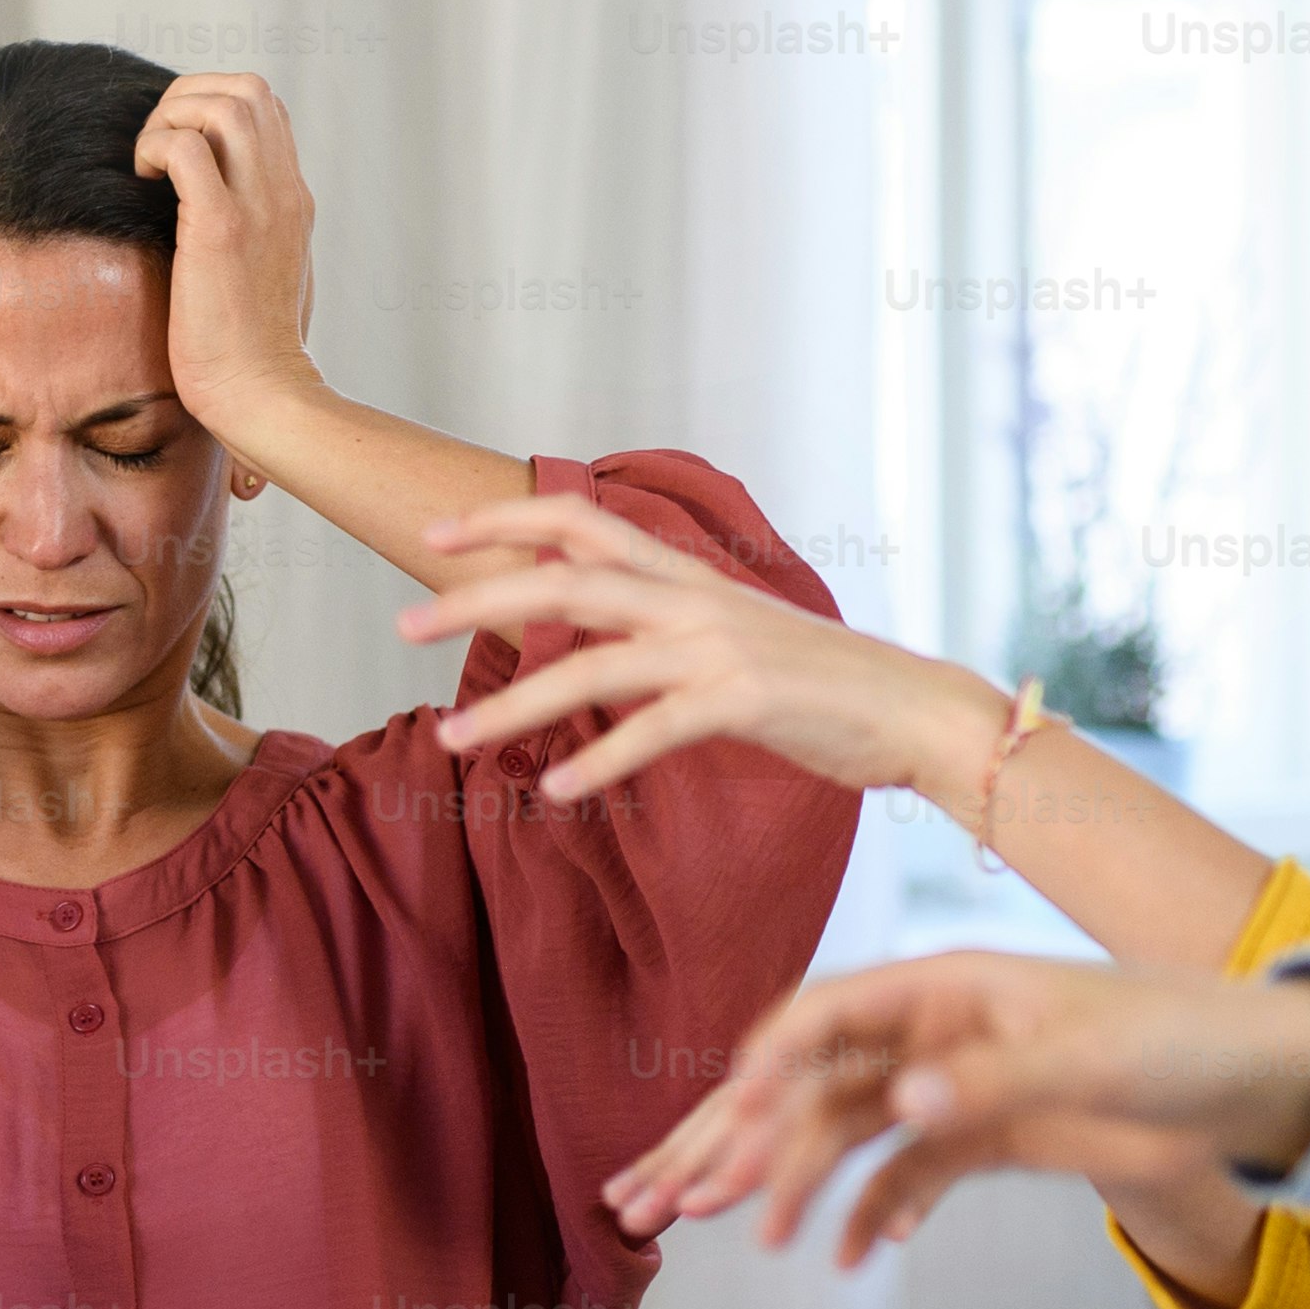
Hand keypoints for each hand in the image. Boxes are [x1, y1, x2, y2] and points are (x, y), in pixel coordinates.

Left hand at [132, 73, 323, 439]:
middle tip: (155, 147)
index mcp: (293, 200)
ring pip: (224, 104)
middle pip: (249, 90)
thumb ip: (252, 239)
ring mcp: (259, 207)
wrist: (262, 396)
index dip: (211, 107)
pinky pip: (187, 148)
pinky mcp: (222, 229)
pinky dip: (155, 148)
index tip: (174, 150)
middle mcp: (284, 192)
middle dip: (188, 98)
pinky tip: (142, 182)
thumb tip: (215, 225)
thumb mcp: (264, 278)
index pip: (265, 109)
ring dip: (171, 118)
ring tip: (149, 164)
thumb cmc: (251, 353)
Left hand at [403, 492, 989, 804]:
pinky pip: (652, 730)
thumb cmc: (816, 683)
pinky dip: (599, 759)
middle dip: (474, 597)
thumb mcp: (728, 634)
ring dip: (511, 705)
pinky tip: (555, 789)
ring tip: (451, 739)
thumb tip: (593, 639)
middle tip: (400, 623)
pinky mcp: (742, 700)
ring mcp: (715, 647)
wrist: (909, 707)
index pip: (581, 521)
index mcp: (684, 575)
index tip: (436, 534)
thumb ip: (660, 626)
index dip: (506, 520)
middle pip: (563, 579)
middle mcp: (690, 598)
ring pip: (589, 662)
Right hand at [608, 951, 1309, 1260]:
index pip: (827, 1015)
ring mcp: (955, 1084)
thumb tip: (901, 1100)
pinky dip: (874, 1214)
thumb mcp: (1088, 1058)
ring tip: (747, 1234)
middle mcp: (935, 1033)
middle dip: (744, 1135)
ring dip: (794, 1182)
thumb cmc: (1183, 1040)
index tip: (727, 1120)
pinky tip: (848, 1258)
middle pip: (815, 1080)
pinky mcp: (985, 1135)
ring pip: (847, 1132)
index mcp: (948, 986)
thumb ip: (991, 1079)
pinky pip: (906, 1177)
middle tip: (679, 1193)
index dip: (768, 1066)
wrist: (1258, 1085)